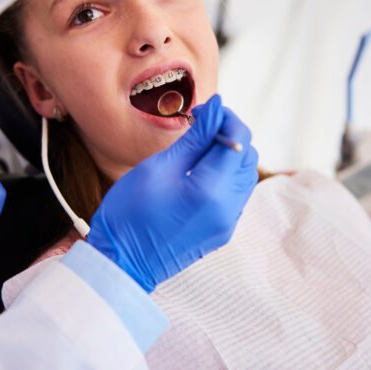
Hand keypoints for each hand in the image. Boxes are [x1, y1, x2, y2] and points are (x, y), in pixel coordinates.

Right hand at [88, 94, 258, 291]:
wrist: (122, 262)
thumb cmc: (130, 212)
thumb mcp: (159, 167)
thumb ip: (195, 138)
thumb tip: (217, 109)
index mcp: (212, 189)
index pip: (238, 139)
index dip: (225, 117)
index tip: (203, 110)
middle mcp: (229, 207)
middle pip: (247, 155)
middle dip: (229, 133)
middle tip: (200, 126)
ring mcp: (228, 221)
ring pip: (245, 174)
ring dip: (229, 153)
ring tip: (199, 147)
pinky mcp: (222, 229)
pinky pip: (236, 193)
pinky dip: (226, 173)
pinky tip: (202, 170)